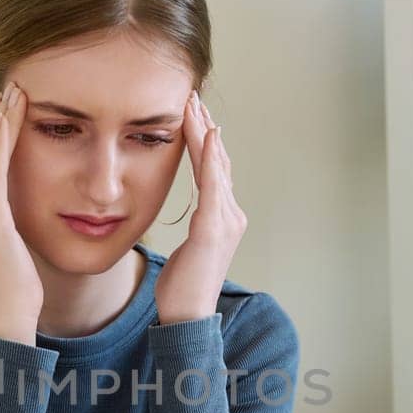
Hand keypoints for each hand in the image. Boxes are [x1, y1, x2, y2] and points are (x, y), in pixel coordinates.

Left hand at [154, 90, 246, 324]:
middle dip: (204, 127)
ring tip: (194, 105)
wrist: (188, 316)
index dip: (203, 140)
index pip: (213, 169)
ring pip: (216, 166)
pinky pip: (214, 186)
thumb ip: (192, 227)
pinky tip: (208, 136)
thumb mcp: (186, 248)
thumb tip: (185, 212)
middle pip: (218, 161)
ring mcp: (226, 221)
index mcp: (222, 218)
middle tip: (191, 96)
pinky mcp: (214, 230)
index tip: (190, 112)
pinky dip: (211, 159)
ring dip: (204, 133)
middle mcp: (230, 214)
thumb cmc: (181, 287)